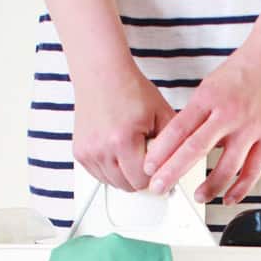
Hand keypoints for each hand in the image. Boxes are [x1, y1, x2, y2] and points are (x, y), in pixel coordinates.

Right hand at [73, 70, 174, 191]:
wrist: (102, 74)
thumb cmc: (130, 89)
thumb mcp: (162, 113)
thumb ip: (174, 143)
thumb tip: (181, 165)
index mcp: (122, 140)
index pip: (143, 180)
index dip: (155, 174)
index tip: (161, 165)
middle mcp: (100, 148)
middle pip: (128, 186)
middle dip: (141, 175)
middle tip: (147, 154)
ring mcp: (87, 152)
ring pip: (113, 183)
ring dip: (126, 174)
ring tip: (132, 150)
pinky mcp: (79, 153)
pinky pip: (100, 176)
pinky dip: (111, 170)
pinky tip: (119, 152)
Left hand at [141, 41, 260, 205]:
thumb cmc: (242, 70)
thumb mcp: (210, 85)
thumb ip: (197, 114)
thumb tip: (180, 142)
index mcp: (209, 98)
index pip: (178, 129)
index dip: (161, 151)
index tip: (148, 167)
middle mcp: (229, 114)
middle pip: (196, 148)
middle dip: (173, 172)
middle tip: (159, 187)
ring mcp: (250, 128)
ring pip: (227, 166)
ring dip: (210, 186)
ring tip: (198, 197)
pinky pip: (254, 170)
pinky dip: (240, 188)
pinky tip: (228, 197)